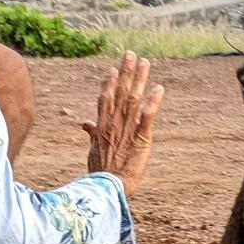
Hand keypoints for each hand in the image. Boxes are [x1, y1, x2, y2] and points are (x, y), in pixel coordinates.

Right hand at [83, 51, 163, 196]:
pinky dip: (153, 102)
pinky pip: (147, 117)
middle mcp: (114, 124)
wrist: (108, 188)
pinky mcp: (141, 139)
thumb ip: (91, 133)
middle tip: (131, 55)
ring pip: (133, 99)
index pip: (105, 99)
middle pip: (120, 92)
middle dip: (126, 73)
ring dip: (139, 80)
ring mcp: (127, 130)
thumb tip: (85, 123)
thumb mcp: (93, 150)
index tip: (114, 68)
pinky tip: (159, 89)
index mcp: (102, 126)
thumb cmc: (100, 172)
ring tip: (145, 63)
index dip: (109, 82)